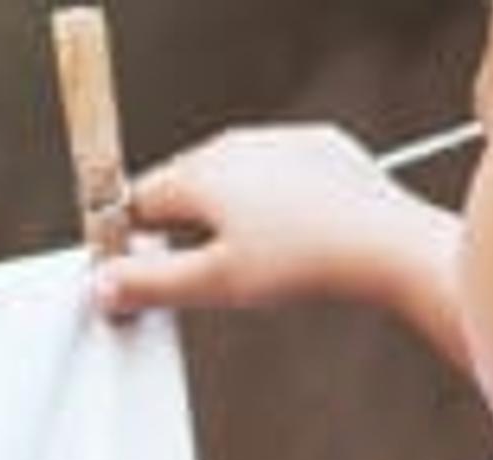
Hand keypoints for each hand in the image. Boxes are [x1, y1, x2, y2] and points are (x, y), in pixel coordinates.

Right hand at [94, 124, 457, 321]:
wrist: (388, 246)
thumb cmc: (306, 263)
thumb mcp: (214, 285)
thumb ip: (151, 284)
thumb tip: (104, 285)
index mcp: (199, 172)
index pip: (135, 202)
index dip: (131, 242)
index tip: (137, 272)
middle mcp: (234, 144)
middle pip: (181, 187)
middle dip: (181, 228)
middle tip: (203, 275)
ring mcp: (279, 141)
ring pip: (230, 179)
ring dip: (228, 214)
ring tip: (256, 259)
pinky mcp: (319, 147)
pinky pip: (276, 173)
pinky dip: (274, 201)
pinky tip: (292, 236)